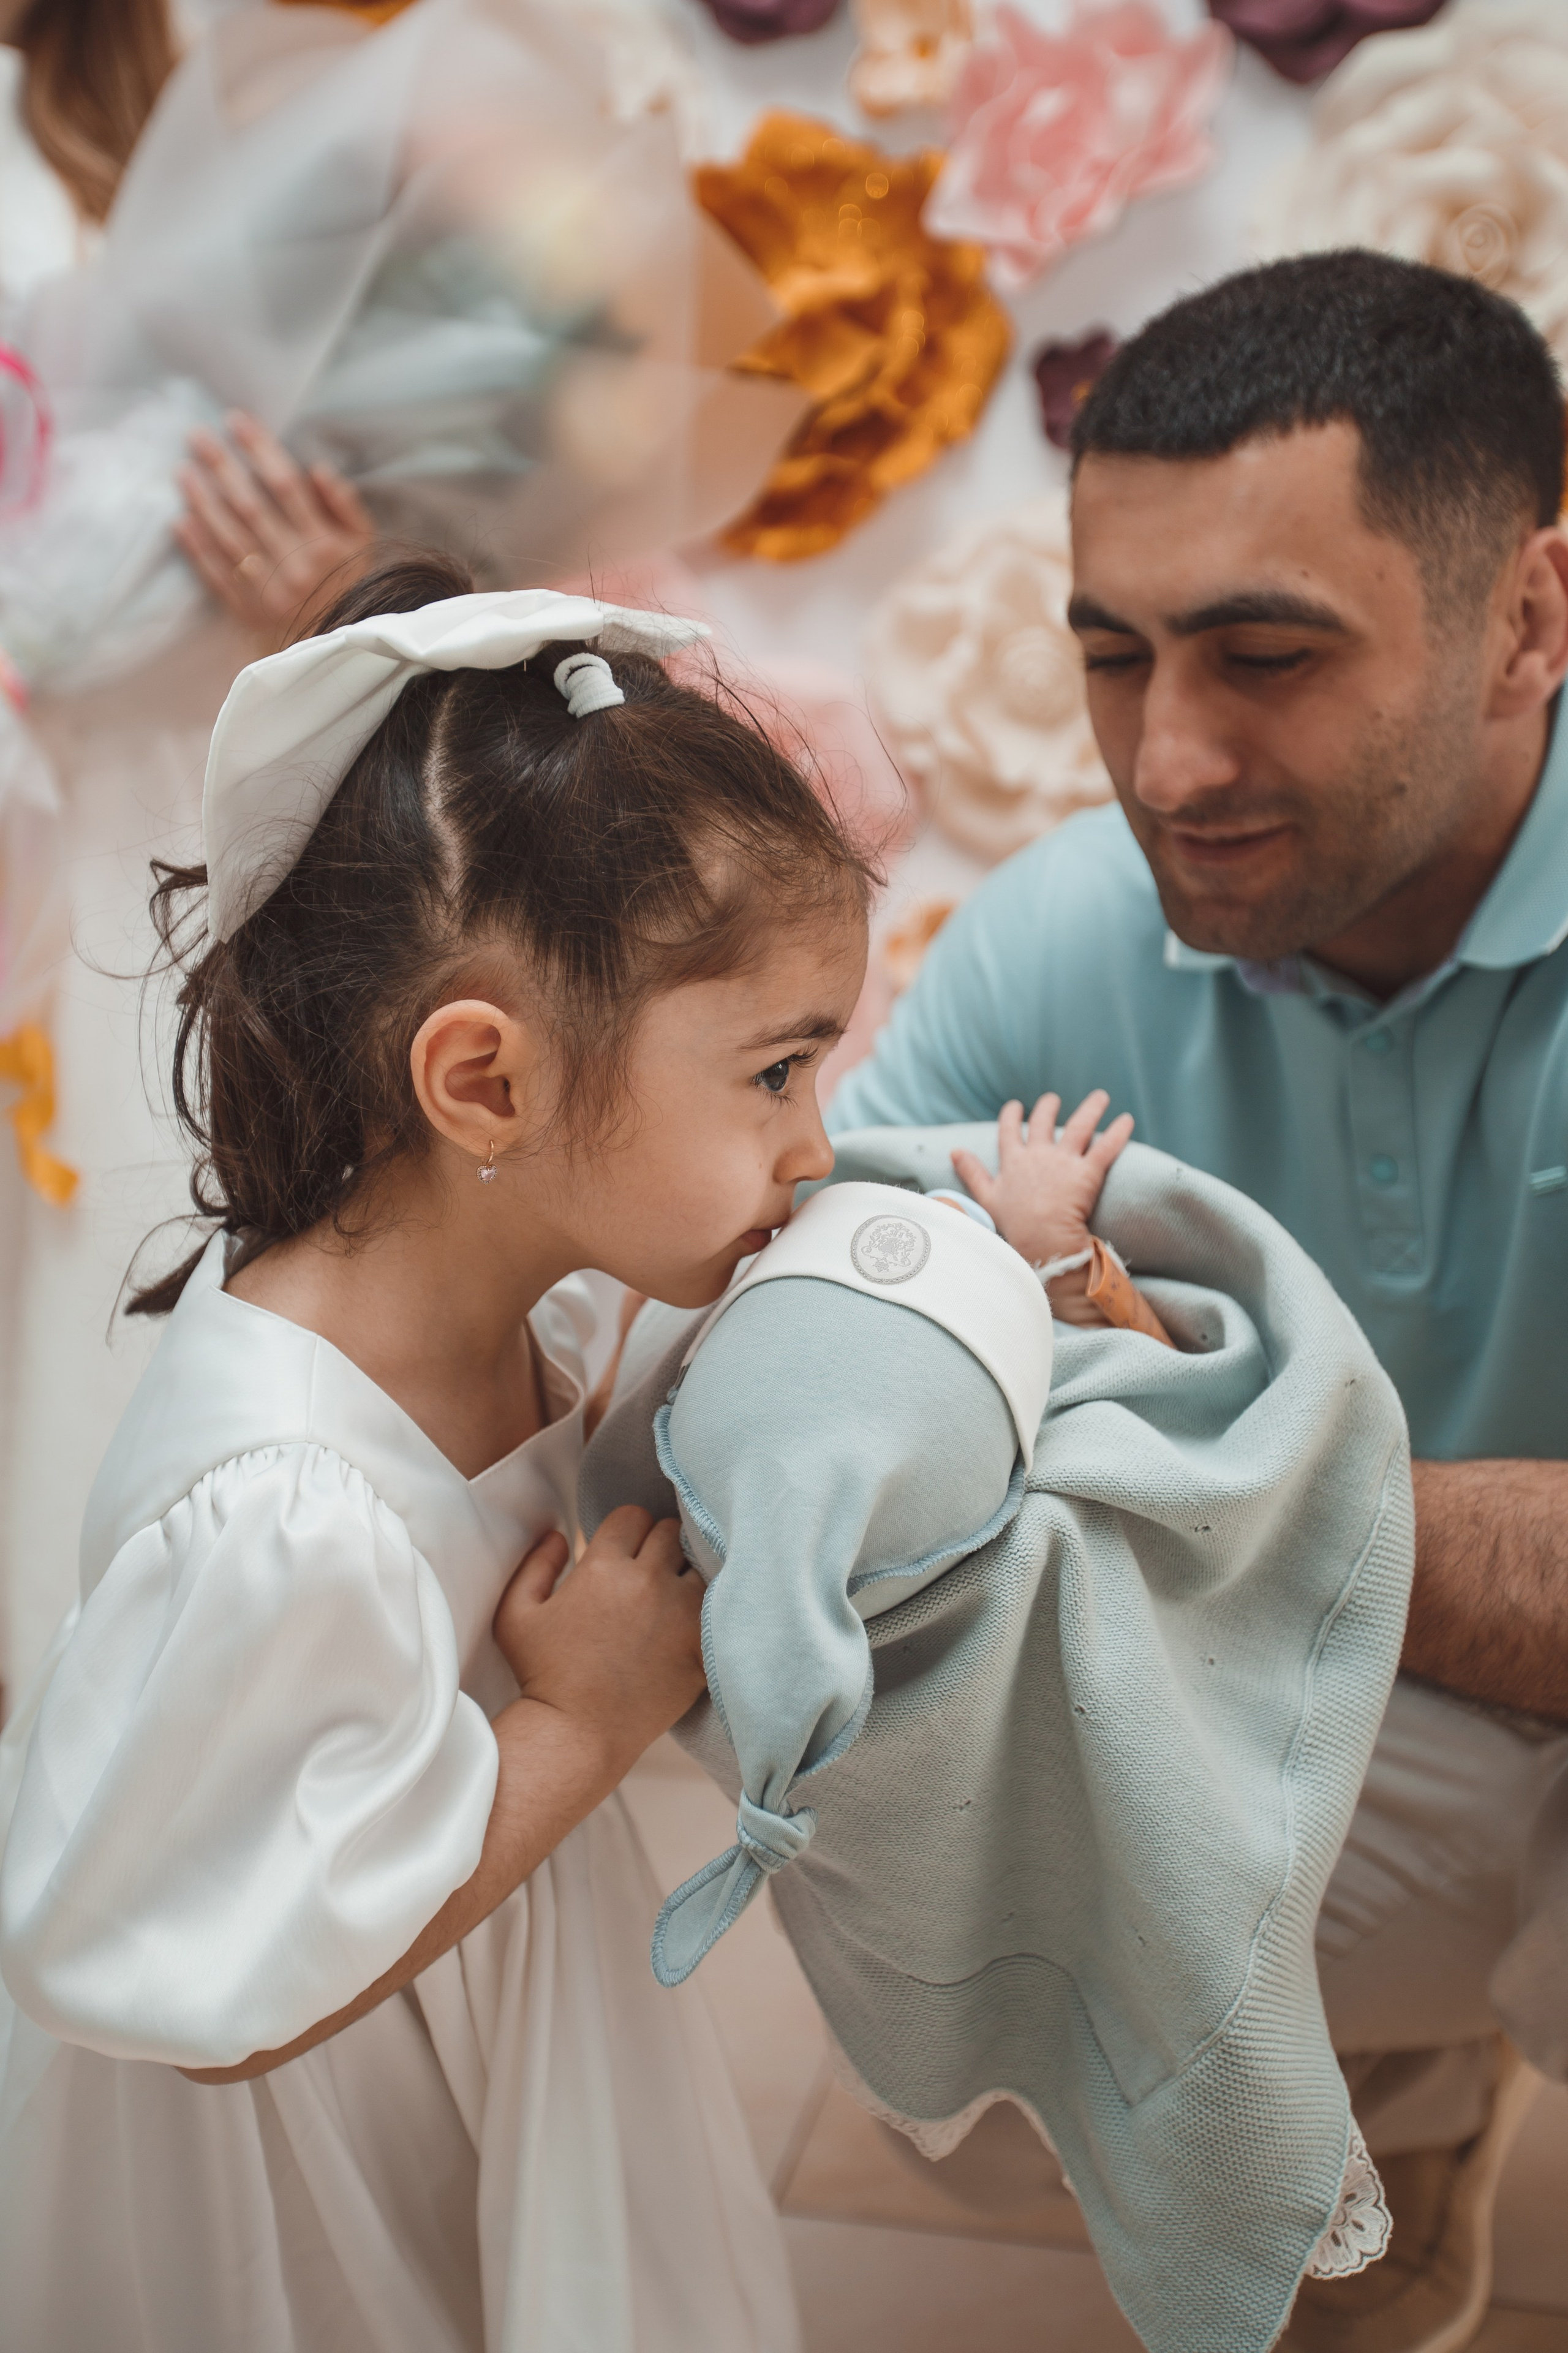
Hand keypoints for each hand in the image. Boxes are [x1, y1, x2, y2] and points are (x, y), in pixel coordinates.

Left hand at [174, 410, 374, 642]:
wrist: (339, 647)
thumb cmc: (350, 583)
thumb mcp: (363, 544)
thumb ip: (345, 505)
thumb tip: (317, 469)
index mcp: (324, 543)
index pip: (286, 485)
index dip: (259, 449)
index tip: (236, 421)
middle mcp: (295, 564)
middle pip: (251, 506)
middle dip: (222, 466)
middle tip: (196, 436)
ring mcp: (269, 590)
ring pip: (230, 538)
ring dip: (202, 502)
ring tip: (182, 471)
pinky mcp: (250, 612)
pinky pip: (218, 576)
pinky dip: (197, 549)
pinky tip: (180, 522)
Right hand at [493, 1505, 704, 1780]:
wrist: (578, 1735)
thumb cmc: (543, 1675)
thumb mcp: (516, 1614)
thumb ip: (534, 1563)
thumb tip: (557, 1533)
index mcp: (603, 1567)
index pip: (633, 1516)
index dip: (625, 1531)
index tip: (622, 1551)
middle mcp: (647, 1582)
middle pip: (670, 1532)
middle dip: (658, 1545)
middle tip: (647, 1571)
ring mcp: (680, 1613)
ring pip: (699, 1565)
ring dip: (685, 1573)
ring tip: (671, 1594)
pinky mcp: (701, 1645)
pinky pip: (716, 1606)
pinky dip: (705, 1607)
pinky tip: (689, 1619)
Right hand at [951, 1090, 1133, 1273]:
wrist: (1043, 1240)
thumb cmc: (1014, 1224)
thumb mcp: (986, 1197)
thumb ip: (972, 1172)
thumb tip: (954, 1151)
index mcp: (1014, 1161)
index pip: (1010, 1130)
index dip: (1012, 1116)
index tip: (1015, 1106)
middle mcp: (1039, 1155)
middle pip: (1044, 1121)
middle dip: (1048, 1107)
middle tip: (1053, 1099)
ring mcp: (1065, 1161)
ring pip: (1080, 1126)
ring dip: (1091, 1108)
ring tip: (1100, 1096)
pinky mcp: (1089, 1172)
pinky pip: (1107, 1146)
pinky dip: (1119, 1132)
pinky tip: (1128, 1119)